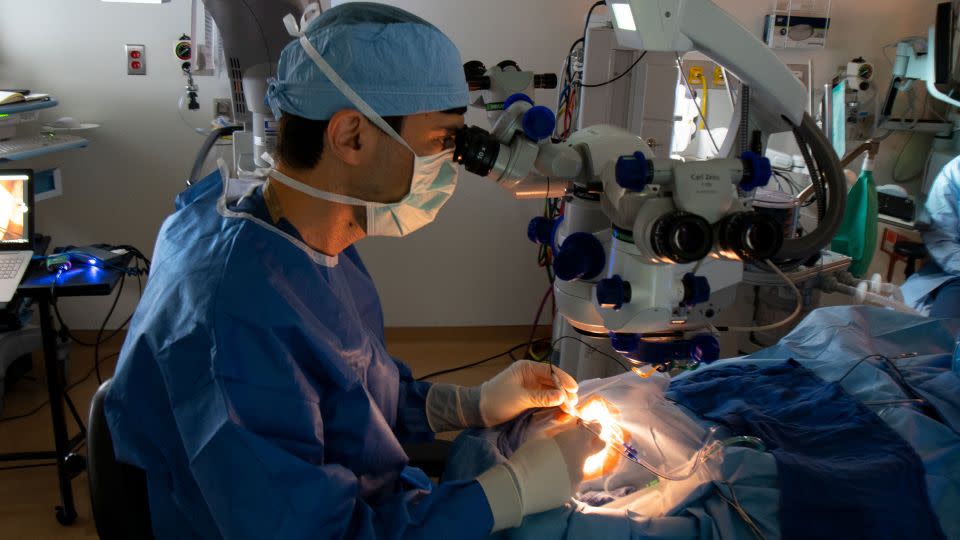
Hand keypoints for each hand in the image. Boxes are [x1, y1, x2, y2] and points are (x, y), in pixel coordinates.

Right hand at [476, 422, 604, 530]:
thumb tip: (568, 427)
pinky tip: (550, 479)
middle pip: (599, 445)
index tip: (586, 426)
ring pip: (581, 465)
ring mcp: (579, 477)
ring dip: (572, 462)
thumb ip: (560, 431)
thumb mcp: (542, 435)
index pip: (596, 429)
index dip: (593, 426)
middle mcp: (583, 459)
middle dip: (594, 441)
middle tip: (580, 442)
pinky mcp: (572, 491)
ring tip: (552, 466)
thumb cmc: (528, 455)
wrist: (520, 484)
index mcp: (576, 440)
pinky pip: (572, 480)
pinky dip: (564, 478)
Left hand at [479, 360, 578, 425]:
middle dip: (563, 392)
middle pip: (553, 381)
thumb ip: (542, 397)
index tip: (574, 390)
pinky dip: (553, 405)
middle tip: (573, 404)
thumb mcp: (521, 398)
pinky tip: (561, 411)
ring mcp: (530, 387)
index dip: (564, 380)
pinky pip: (545, 399)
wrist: (480, 411)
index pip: (550, 371)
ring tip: (570, 410)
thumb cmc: (498, 400)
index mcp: (527, 368)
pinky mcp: (529, 398)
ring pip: (550, 391)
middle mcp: (531, 375)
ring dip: (560, 399)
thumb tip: (562, 397)